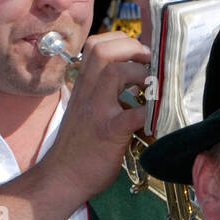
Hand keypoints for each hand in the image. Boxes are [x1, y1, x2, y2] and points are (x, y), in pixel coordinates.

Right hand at [43, 31, 149, 199]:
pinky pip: (134, 114)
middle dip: (132, 48)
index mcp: (82, 86)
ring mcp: (96, 111)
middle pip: (103, 50)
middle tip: (148, 63)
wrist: (61, 178)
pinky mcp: (109, 133)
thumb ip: (101, 94)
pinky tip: (157, 116)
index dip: (121, 41)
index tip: (138, 52)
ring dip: (140, 73)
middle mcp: (87, 93)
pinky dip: (150, 111)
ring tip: (150, 87)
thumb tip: (131, 83)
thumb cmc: (77, 148)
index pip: (95, 45)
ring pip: (114, 71)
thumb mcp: (84, 110)